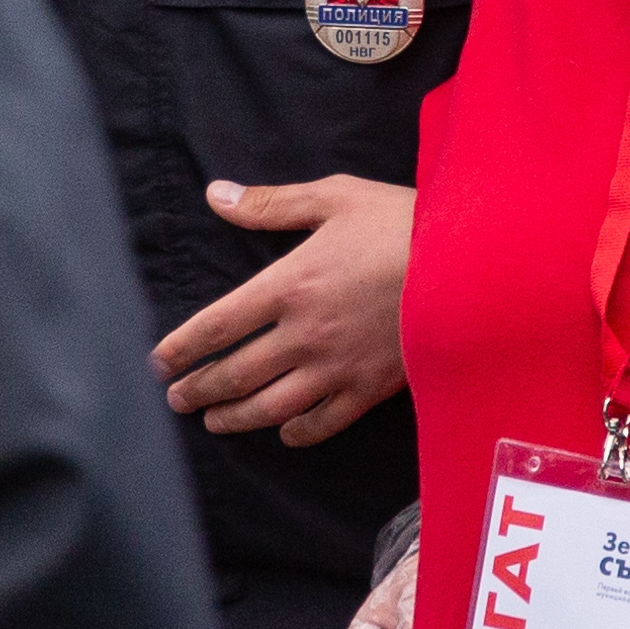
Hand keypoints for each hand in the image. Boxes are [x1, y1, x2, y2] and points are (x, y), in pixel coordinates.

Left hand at [152, 175, 414, 443]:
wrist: (469, 268)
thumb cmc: (401, 225)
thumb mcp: (335, 199)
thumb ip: (272, 204)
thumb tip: (217, 196)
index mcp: (288, 285)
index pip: (216, 327)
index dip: (181, 349)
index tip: (159, 363)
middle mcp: (303, 334)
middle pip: (234, 374)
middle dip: (198, 390)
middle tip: (176, 399)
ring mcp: (336, 367)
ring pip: (269, 407)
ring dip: (234, 418)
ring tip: (214, 421)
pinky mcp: (369, 388)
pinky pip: (323, 423)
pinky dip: (296, 432)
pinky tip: (284, 432)